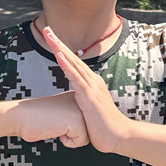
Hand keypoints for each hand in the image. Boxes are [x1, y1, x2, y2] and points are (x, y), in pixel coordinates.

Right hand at [14, 91, 88, 147]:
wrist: (20, 116)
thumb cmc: (36, 119)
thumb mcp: (61, 113)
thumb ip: (74, 117)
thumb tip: (88, 131)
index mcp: (77, 97)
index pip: (86, 123)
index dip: (71, 129)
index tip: (57, 120)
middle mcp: (81, 101)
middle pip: (89, 131)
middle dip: (73, 134)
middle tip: (56, 123)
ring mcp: (79, 109)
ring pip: (87, 137)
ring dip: (70, 138)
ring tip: (56, 126)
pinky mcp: (76, 120)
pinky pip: (80, 141)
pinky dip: (67, 142)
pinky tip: (56, 130)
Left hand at [42, 27, 129, 152]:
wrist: (118, 137)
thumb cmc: (103, 127)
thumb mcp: (90, 111)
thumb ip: (81, 103)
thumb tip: (73, 104)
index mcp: (92, 83)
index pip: (74, 62)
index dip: (62, 49)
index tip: (51, 37)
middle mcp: (92, 81)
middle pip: (72, 58)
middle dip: (58, 43)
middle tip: (47, 28)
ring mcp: (91, 87)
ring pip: (73, 64)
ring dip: (60, 49)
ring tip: (50, 36)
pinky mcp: (89, 97)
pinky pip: (76, 78)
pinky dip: (67, 66)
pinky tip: (59, 55)